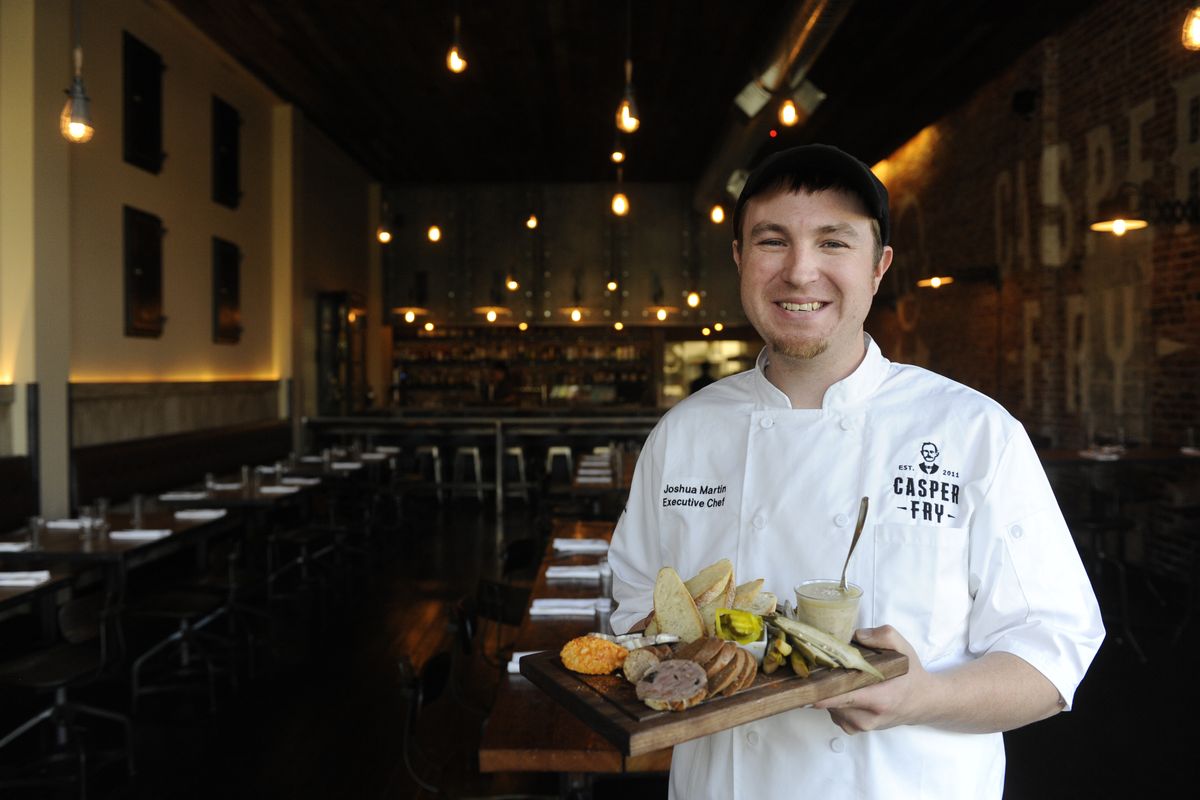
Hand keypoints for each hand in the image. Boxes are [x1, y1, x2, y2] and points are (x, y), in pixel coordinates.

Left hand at [811, 625, 930, 733]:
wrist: (923, 701)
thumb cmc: (911, 675)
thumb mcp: (903, 648)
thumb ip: (882, 636)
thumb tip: (854, 635)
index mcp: (880, 699)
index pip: (842, 697)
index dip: (820, 688)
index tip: (806, 678)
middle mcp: (868, 718)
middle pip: (830, 700)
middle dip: (823, 683)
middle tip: (822, 666)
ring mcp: (860, 726)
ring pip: (829, 707)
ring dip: (829, 691)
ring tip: (839, 677)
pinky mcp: (855, 729)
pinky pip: (834, 713)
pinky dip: (834, 701)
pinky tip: (844, 689)